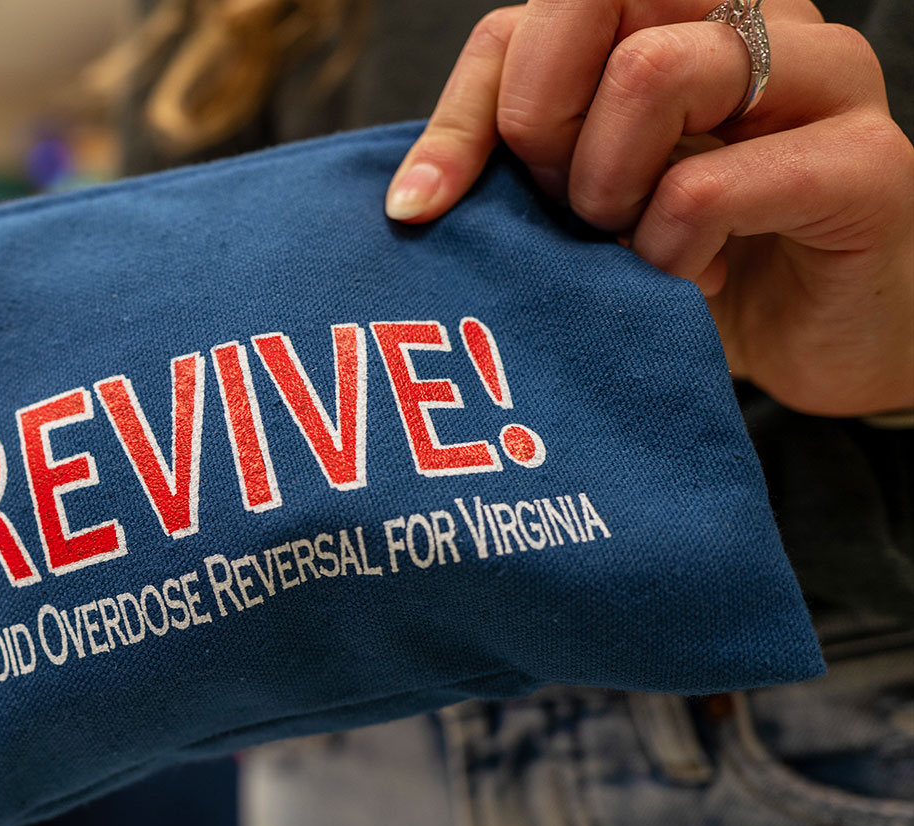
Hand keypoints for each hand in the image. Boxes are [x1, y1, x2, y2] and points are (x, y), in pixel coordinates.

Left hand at [387, 0, 913, 417]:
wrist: (817, 341)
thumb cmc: (686, 257)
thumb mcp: (572, 202)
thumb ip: (503, 166)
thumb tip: (409, 204)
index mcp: (675, 11)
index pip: (525, 19)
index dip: (469, 115)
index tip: (431, 209)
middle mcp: (753, 15)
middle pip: (587, 4)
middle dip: (542, 129)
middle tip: (572, 214)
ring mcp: (824, 75)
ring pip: (651, 70)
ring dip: (607, 188)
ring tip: (630, 244)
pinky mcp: (866, 164)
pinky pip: (709, 185)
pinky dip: (669, 250)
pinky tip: (689, 281)